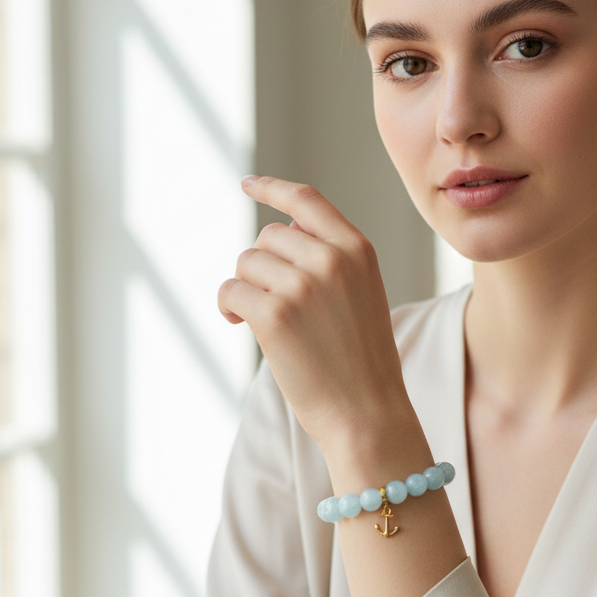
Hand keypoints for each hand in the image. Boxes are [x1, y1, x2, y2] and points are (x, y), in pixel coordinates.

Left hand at [218, 176, 410, 448]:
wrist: (368, 413)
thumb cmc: (362, 360)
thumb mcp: (362, 294)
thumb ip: (331, 258)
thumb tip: (282, 229)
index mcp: (358, 249)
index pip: (306, 200)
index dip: (272, 188)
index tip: (248, 184)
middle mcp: (331, 259)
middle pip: (267, 237)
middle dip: (261, 267)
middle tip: (273, 302)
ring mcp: (303, 285)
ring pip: (246, 263)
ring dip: (245, 288)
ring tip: (259, 318)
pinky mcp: (274, 315)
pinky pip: (230, 291)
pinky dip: (228, 307)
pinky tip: (238, 324)